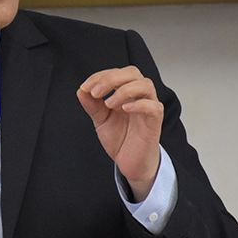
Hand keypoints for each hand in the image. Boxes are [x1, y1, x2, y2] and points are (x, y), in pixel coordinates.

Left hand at [76, 66, 162, 200]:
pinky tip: (124, 109)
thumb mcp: (101, 120)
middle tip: (96, 92)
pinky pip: (153, 106)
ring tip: (109, 103)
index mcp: (126, 93)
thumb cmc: (121, 139)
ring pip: (145, 85)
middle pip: (132, 72)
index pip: (117, 73)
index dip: (100, 76)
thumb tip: (81, 90)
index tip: (85, 87)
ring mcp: (149, 107)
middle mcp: (139, 96)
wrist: (130, 164)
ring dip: (124, 90)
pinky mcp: (155, 121)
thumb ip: (92, 105)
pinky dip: (138, 104)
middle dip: (111, 78)